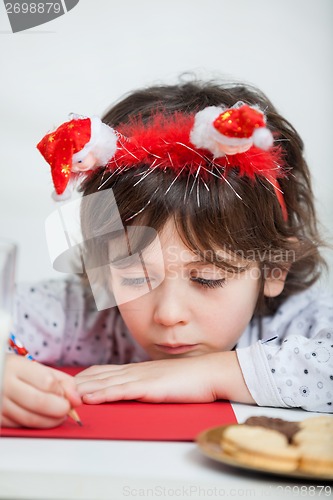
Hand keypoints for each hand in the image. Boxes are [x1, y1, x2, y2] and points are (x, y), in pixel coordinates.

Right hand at [1, 355, 81, 427]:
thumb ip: (60, 380)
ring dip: (50, 420)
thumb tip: (76, 398)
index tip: (68, 395)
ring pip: (30, 419)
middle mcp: (5, 384)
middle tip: (67, 410)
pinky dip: (36, 424)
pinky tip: (41, 418)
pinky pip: (21, 426)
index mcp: (16, 366)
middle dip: (60, 409)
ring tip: (58, 416)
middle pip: (40, 402)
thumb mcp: (37, 368)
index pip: (47, 382)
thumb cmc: (16, 372)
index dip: (62, 392)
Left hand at [75, 352, 254, 404]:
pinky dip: (103, 394)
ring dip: (84, 389)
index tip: (68, 383)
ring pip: (106, 382)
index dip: (85, 377)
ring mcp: (141, 377)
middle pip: (99, 375)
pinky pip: (121, 391)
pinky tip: (90, 398)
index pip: (104, 370)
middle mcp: (135, 370)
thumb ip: (146, 382)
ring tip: (64, 395)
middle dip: (77, 383)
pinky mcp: (150, 387)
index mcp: (138, 369)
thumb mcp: (162, 379)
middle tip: (57, 389)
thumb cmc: (189, 379)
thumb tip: (133, 389)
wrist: (210, 373)